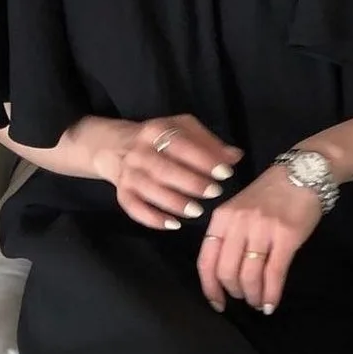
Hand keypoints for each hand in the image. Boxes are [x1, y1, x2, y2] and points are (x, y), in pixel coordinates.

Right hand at [95, 115, 242, 230]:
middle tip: (214, 192)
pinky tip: (173, 224)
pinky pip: (134, 208)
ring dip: (174, 203)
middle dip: (191, 183)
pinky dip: (152, 219)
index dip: (204, 159)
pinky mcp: (122, 192)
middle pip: (163, 169)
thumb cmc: (161, 139)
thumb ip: (209, 143)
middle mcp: (139, 151)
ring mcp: (128, 173)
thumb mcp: (184, 129)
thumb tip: (235, 156)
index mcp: (156, 130)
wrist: (117, 146)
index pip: (181, 145)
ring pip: (149, 190)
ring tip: (197, 211)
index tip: (225, 173)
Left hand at [197, 165, 322, 313]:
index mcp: (222, 218)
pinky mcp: (286, 236)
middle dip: (234, 292)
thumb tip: (224, 273)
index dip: (210, 288)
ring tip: (259, 302)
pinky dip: (271, 294)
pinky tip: (272, 304)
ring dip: (253, 296)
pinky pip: (274, 273)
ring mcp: (262, 229)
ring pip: (249, 276)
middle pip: (226, 272)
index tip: (217, 303)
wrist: (303, 172)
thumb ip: (228, 235)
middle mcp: (238, 223)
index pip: (206, 260)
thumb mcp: (239, 209)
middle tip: (244, 298)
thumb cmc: (271, 193)